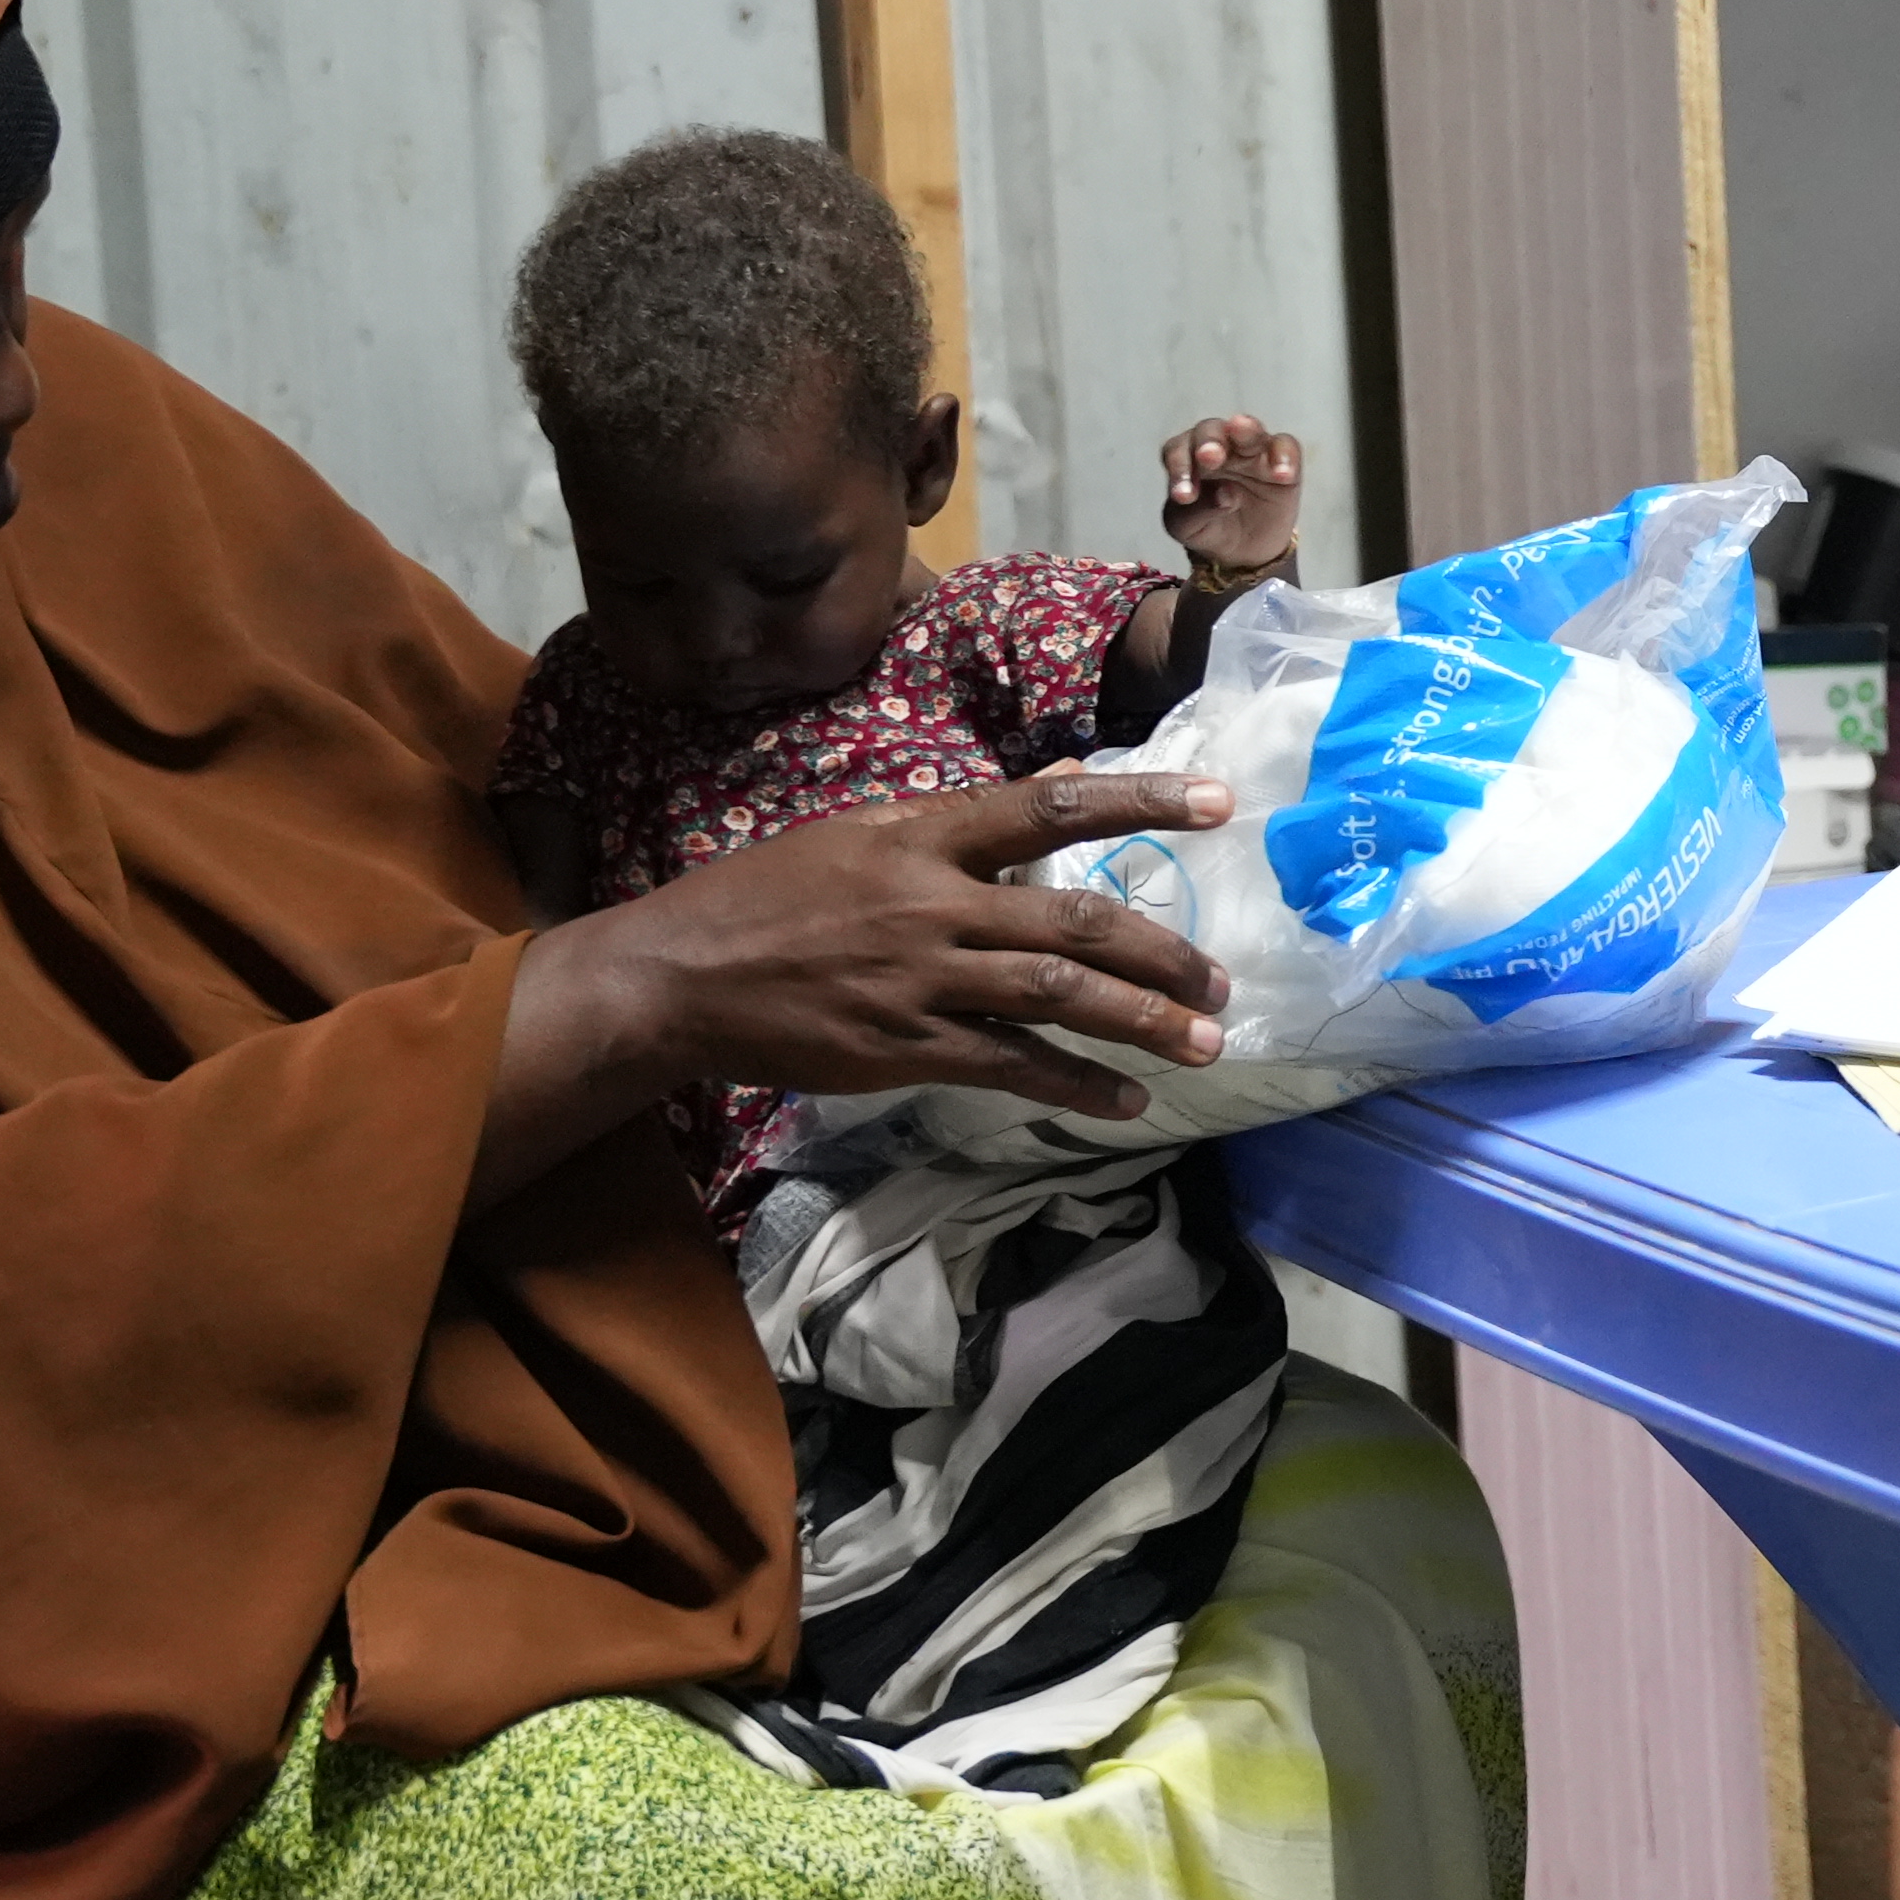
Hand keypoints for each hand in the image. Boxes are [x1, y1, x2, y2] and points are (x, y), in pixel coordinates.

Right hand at [478, 774, 1236, 1203]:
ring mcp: (922, 980)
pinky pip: (1011, 1065)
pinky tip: (1122, 1100)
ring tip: (1202, 1043)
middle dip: (1163, 952)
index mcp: (923, 835)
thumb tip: (1057, 800)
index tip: (1219, 805)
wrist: (680, 975)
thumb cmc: (767, 897)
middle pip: (1077, 919)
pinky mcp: (906, 1048)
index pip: (1052, 805)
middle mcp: (933, 902)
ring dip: (1142, 1022)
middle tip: (1219, 981)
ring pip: (1058, 995)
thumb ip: (955, 826)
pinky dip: (1075, 1084)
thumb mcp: (858, 833)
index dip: (1142, 801)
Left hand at [1160, 415, 1303, 588]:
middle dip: (1209, 441)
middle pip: (1211, 430)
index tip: (1184, 497)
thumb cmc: (1207, 528)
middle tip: (1209, 456)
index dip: (1179, 467)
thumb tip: (1224, 495)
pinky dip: (1285, 455)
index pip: (1178, 450)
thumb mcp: (1188, 528)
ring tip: (1242, 430)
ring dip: (1246, 430)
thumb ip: (1196, 512)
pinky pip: (1287, 447)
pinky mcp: (1283, 463)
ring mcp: (1253, 452)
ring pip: (1250, 430)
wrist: (1243, 552)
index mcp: (1188, 457)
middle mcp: (1219, 447)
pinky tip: (1282, 474)